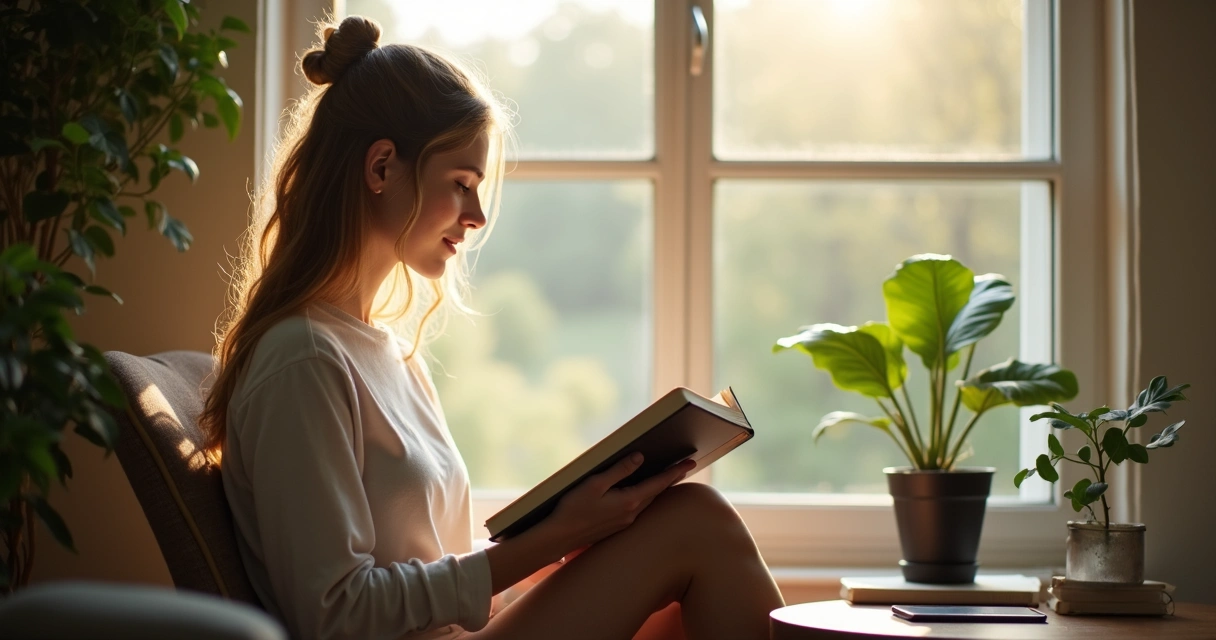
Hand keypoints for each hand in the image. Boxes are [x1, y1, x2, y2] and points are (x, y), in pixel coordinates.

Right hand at [541, 453, 695, 552]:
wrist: (560, 537)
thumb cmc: (574, 508)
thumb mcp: (595, 483)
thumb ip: (619, 470)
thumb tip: (640, 458)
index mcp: (629, 501)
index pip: (659, 484)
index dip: (675, 472)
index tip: (690, 462)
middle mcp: (631, 514)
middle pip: (658, 493)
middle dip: (671, 479)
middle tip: (685, 467)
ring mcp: (625, 522)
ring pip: (649, 502)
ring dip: (660, 489)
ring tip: (669, 478)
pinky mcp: (617, 527)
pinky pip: (639, 509)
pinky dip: (647, 498)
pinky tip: (644, 494)